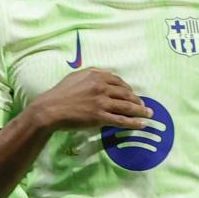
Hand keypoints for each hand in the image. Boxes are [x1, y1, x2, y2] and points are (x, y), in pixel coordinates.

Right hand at [30, 67, 151, 132]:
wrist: (50, 109)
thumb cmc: (60, 93)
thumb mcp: (75, 76)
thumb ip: (91, 73)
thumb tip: (105, 74)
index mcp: (95, 75)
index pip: (118, 81)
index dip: (128, 88)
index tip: (132, 93)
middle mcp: (101, 87)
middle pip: (126, 93)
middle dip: (138, 100)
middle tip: (144, 105)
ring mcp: (101, 102)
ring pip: (127, 107)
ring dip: (140, 111)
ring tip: (148, 114)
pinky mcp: (100, 117)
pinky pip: (121, 120)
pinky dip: (134, 123)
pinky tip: (141, 124)